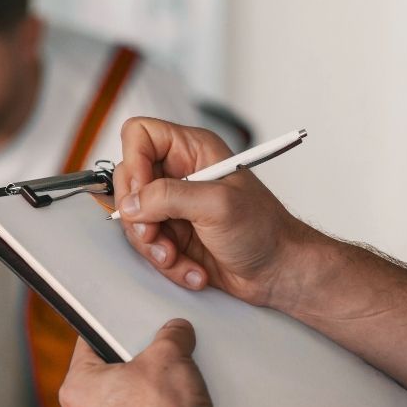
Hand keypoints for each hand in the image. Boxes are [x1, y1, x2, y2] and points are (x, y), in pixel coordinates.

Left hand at [59, 320, 211, 406]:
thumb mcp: (169, 354)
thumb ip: (171, 335)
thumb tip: (176, 330)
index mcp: (76, 388)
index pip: (88, 345)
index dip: (111, 331)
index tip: (126, 329)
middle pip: (104, 378)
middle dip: (130, 367)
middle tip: (153, 359)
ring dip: (141, 398)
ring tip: (168, 390)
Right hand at [114, 117, 308, 307]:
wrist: (278, 271)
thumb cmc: (263, 230)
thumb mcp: (217, 205)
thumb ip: (169, 197)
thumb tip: (131, 203)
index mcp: (192, 151)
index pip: (140, 135)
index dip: (134, 162)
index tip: (143, 194)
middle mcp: (179, 173)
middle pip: (128, 180)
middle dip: (139, 215)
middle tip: (155, 234)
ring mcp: (173, 205)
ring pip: (133, 218)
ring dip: (154, 246)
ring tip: (177, 257)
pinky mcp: (172, 233)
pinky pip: (148, 246)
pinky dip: (166, 263)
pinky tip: (192, 269)